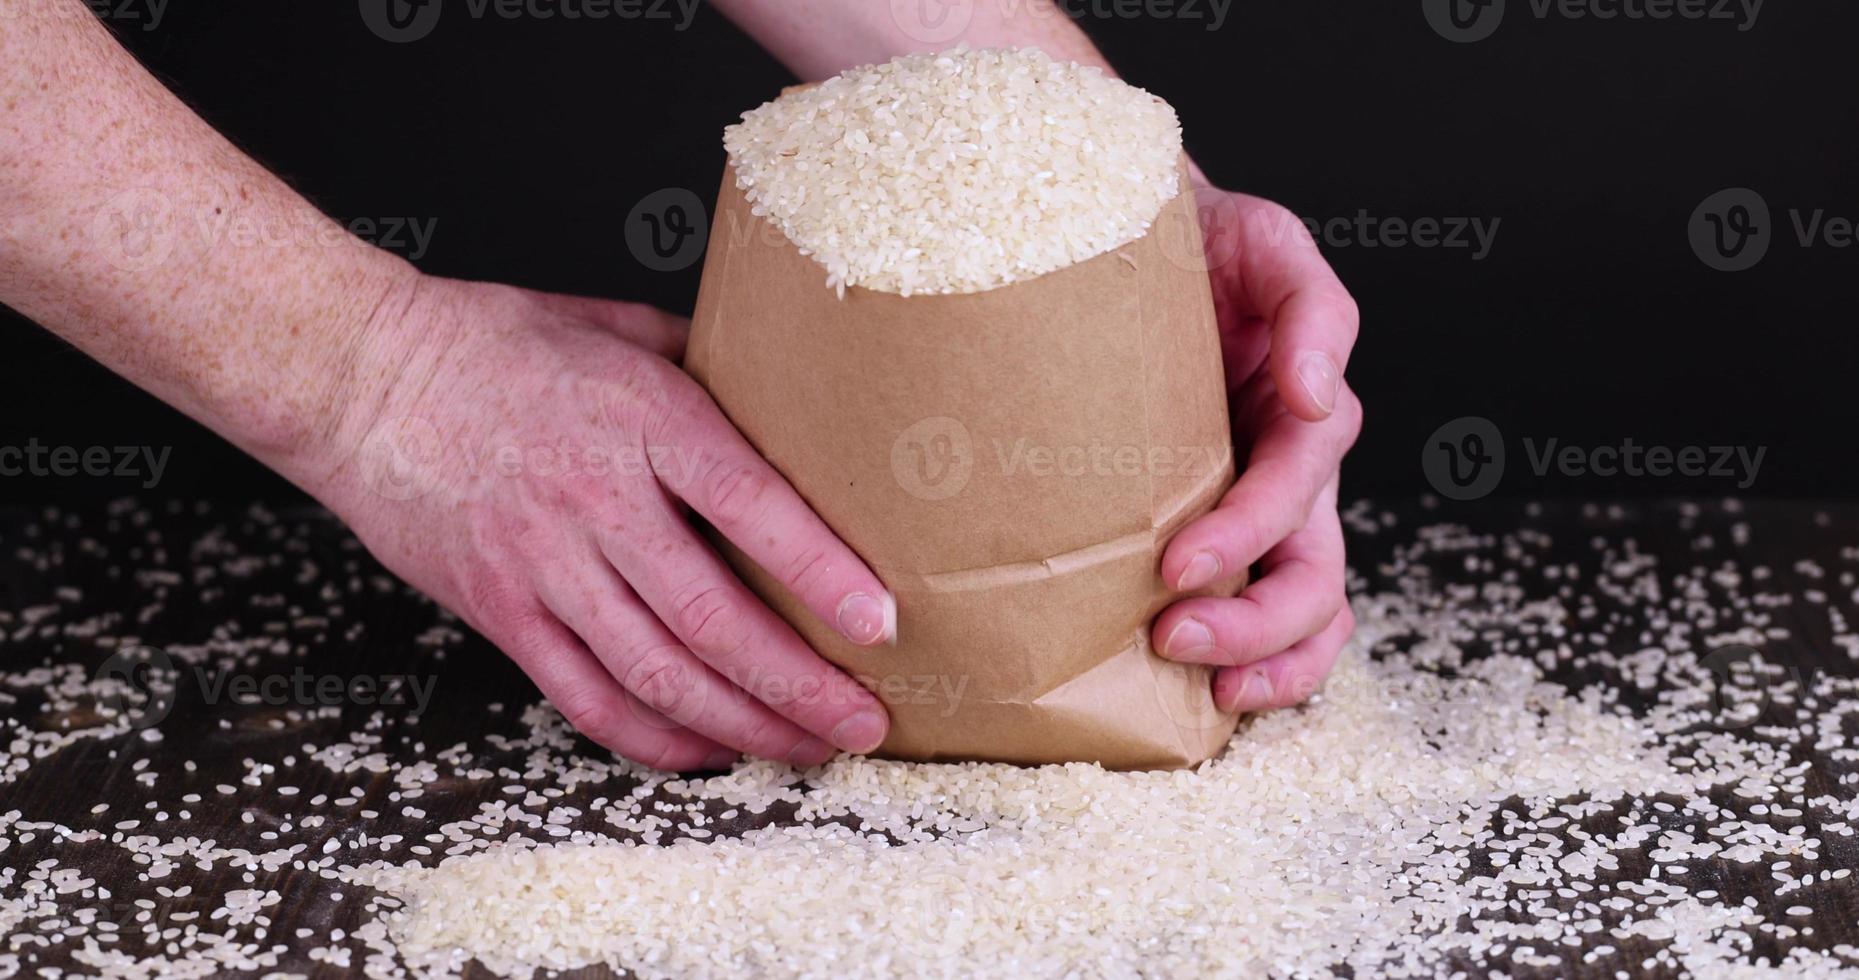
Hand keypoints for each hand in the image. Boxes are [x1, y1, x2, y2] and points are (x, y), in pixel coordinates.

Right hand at [311, 276, 895, 770]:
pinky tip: (712, 749)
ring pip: (658, 676)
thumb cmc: (495, 344)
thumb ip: (708, 368)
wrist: (360, 379)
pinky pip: (588, 701)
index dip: (821, 572)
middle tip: (866, 721)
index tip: (883, 622)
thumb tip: (791, 400)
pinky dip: (657, 739)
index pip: (750, 504)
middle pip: (713, 618)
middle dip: (802, 686)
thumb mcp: (617, 327)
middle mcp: (595, 500)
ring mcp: (544, 566)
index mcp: (641, 418)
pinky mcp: (502, 613)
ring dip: (745, 726)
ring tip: (809, 747)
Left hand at [1150, 178, 1362, 712]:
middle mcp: (1294, 473)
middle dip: (1257, 623)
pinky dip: (1246, 663)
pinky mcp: (1218, 531)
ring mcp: (1262, 511)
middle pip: (1314, 577)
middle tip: (1175, 638)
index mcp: (1306, 411)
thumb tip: (1315, 396)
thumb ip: (1312, 309)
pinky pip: (1252, 611)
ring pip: (1303, 614)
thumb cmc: (1203, 242)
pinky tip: (1199, 695)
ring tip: (1205, 691)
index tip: (1174, 567)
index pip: (1298, 487)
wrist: (1135, 243)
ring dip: (1263, 662)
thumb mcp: (1268, 243)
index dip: (1246, 534)